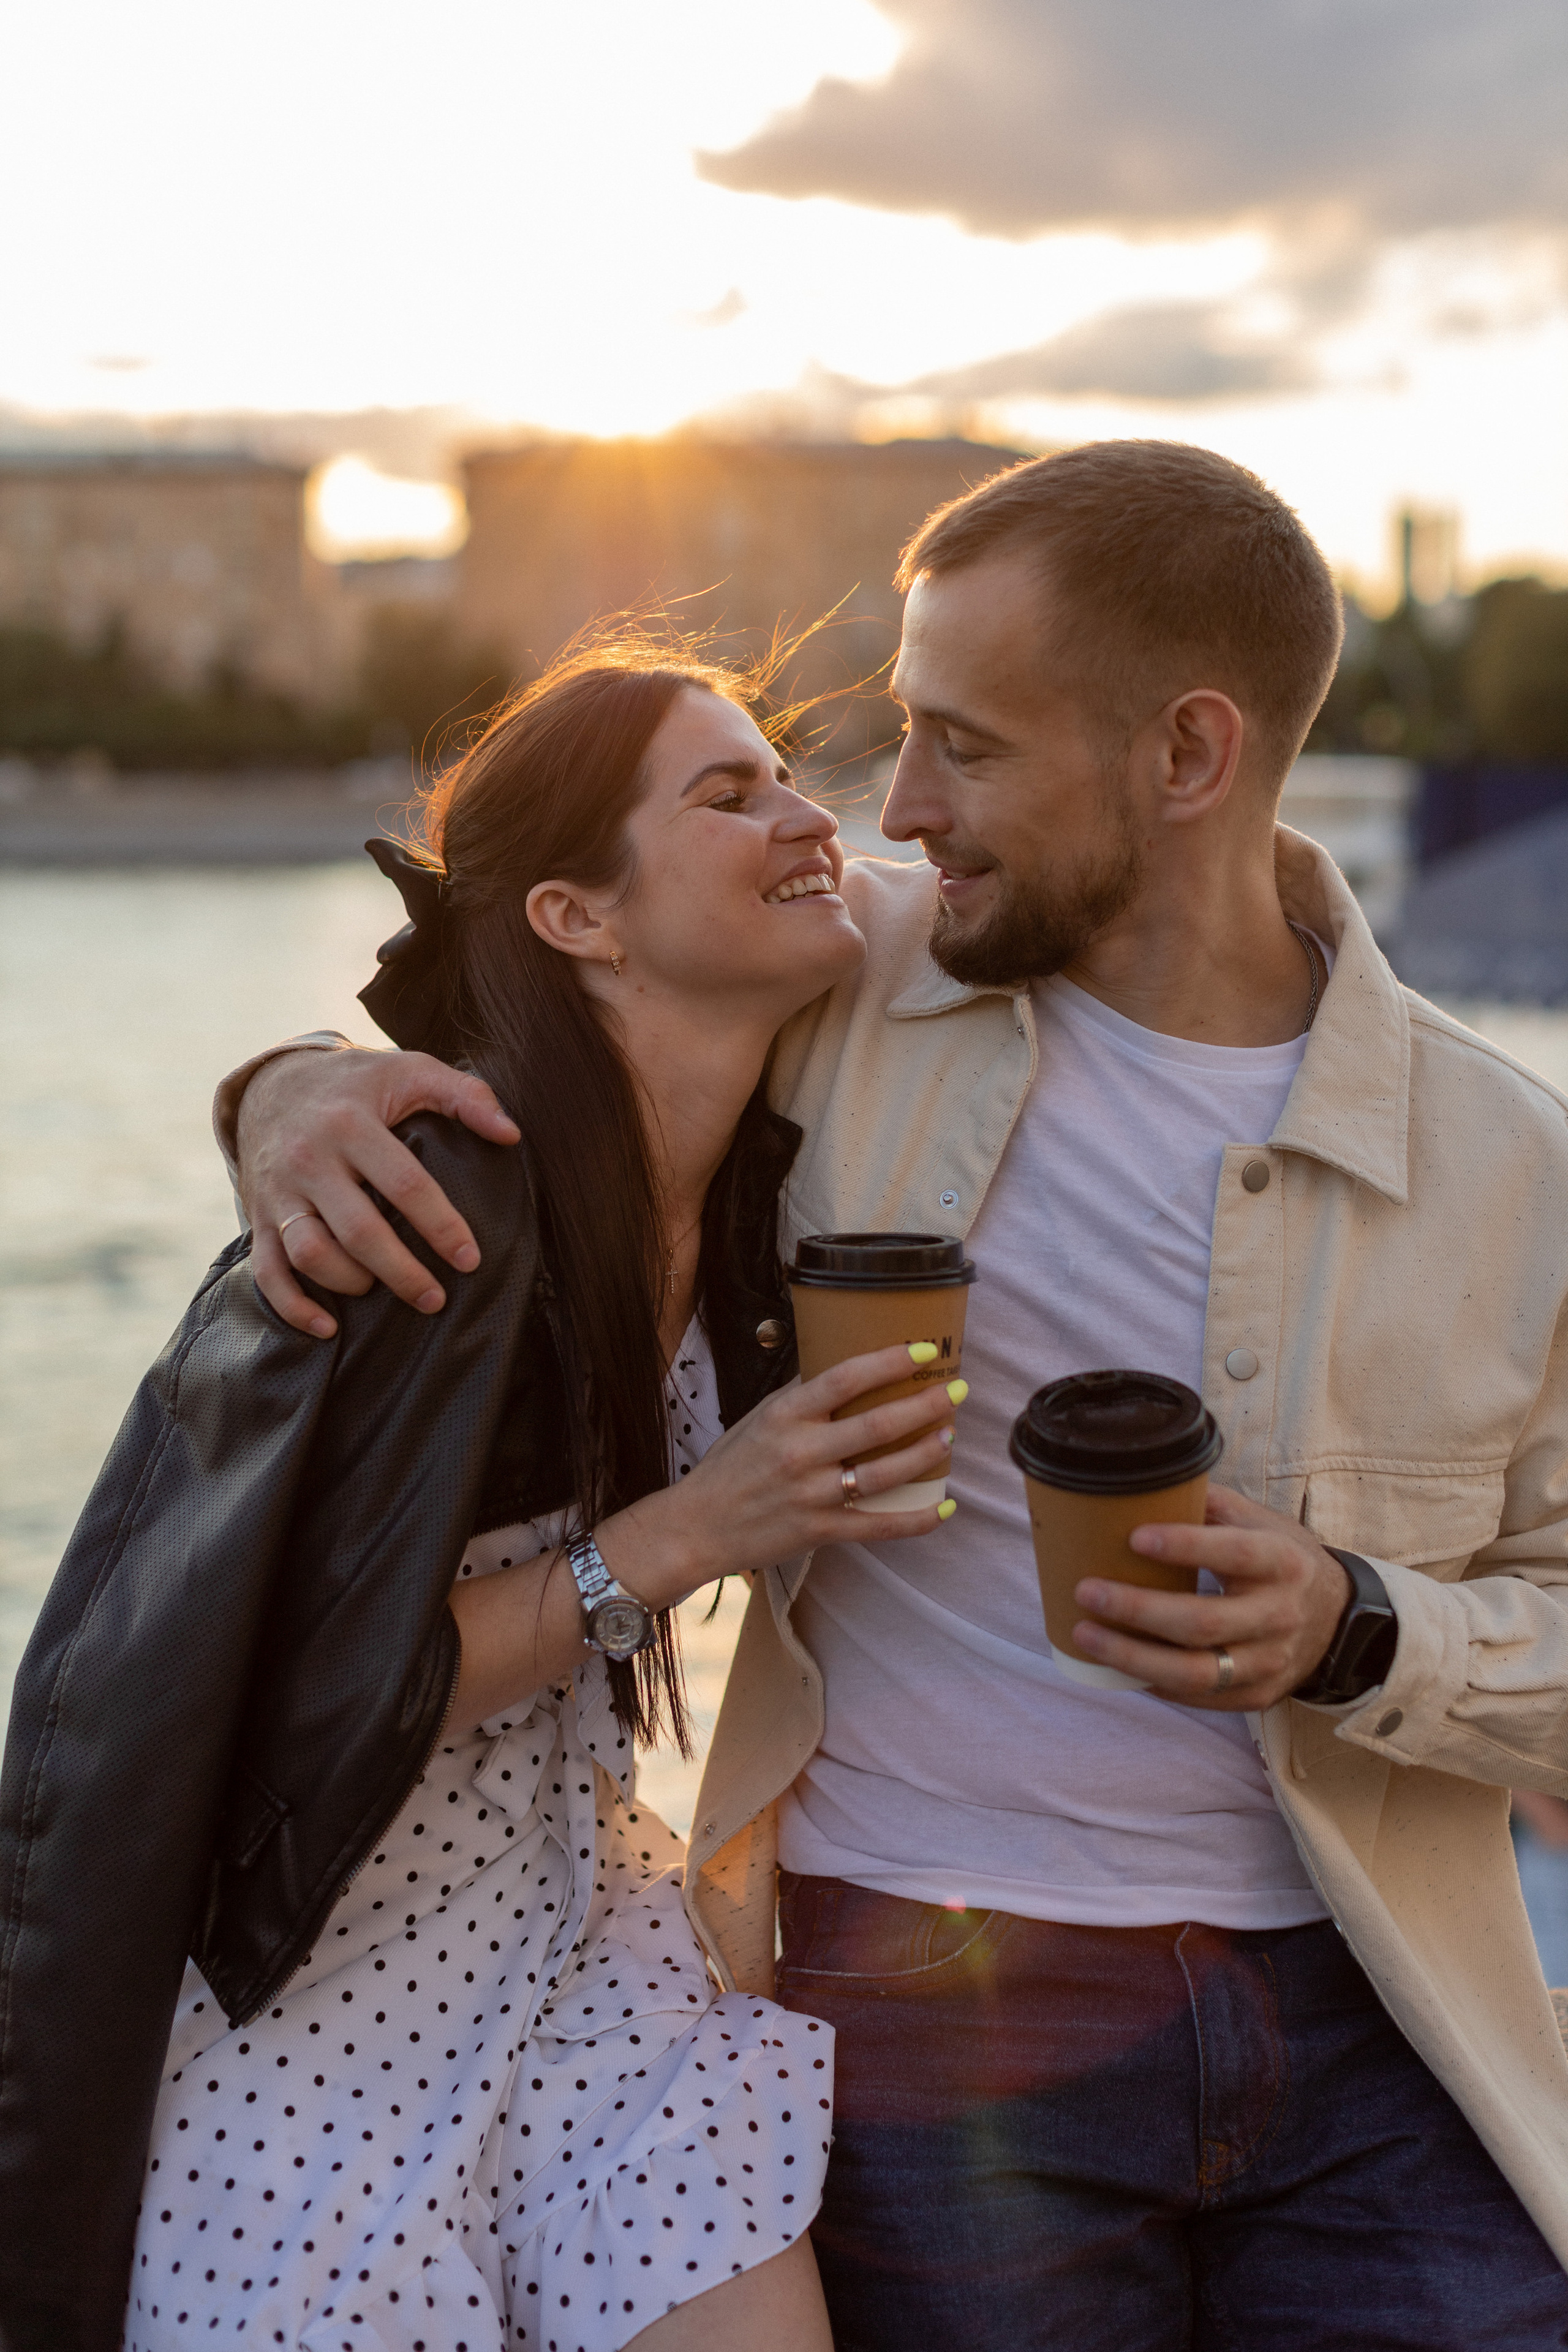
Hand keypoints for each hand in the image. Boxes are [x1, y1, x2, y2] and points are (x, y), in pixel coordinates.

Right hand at [237, 1046, 519, 1336]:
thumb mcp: (410, 1071)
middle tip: (436, 1299)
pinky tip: (328, 1327)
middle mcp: (310, 1158)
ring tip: (382, 1291)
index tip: (470, 1259)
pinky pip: (267, 1270)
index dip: (440, 1226)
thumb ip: (465, 1095)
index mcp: (351, 1123)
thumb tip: (510, 1134)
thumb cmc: (357, 1084)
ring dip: (350, 1283)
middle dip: (402, 1272)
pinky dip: (293, 1306)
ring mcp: (279, 1191)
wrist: (273, 1084)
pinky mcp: (258, 1215)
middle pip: (358, 1229)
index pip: (404, 1183)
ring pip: (310, 1253)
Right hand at [599, 1342, 968, 1605]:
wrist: (698, 1526)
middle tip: (956, 1391)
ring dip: (926, 1453)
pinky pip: (880, 1526)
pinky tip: (945, 1505)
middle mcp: (801, 1452)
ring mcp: (813, 1495)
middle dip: (925, 1406)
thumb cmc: (731, 1466)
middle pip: (876, 1426)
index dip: (889, 1361)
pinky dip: (917, 1519)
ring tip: (950, 1435)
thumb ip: (802, 1395)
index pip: (844, 1378)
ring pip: (885, 1474)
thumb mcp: (759, 1417)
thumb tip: (847, 1367)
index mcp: (785, 1415)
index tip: (924, 1351)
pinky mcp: (821, 1532)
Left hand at [1069, 1484, 1352, 1710]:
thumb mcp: (1257, 1521)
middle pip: (1202, 1622)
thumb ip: (1207, 1503)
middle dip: (1137, 1609)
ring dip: (1133, 1657)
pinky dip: (1155, 1684)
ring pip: (1195, 1673)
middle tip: (1087, 1591)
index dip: (1184, 1546)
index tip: (1135, 1538)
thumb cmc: (1278, 1556)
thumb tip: (1140, 1481)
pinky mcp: (1258, 1696)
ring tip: (1086, 1634)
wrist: (1334, 1616)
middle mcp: (1280, 1614)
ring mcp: (1270, 1662)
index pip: (1233, 1553)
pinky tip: (1118, 1665)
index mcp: (1281, 1560)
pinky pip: (1200, 1698)